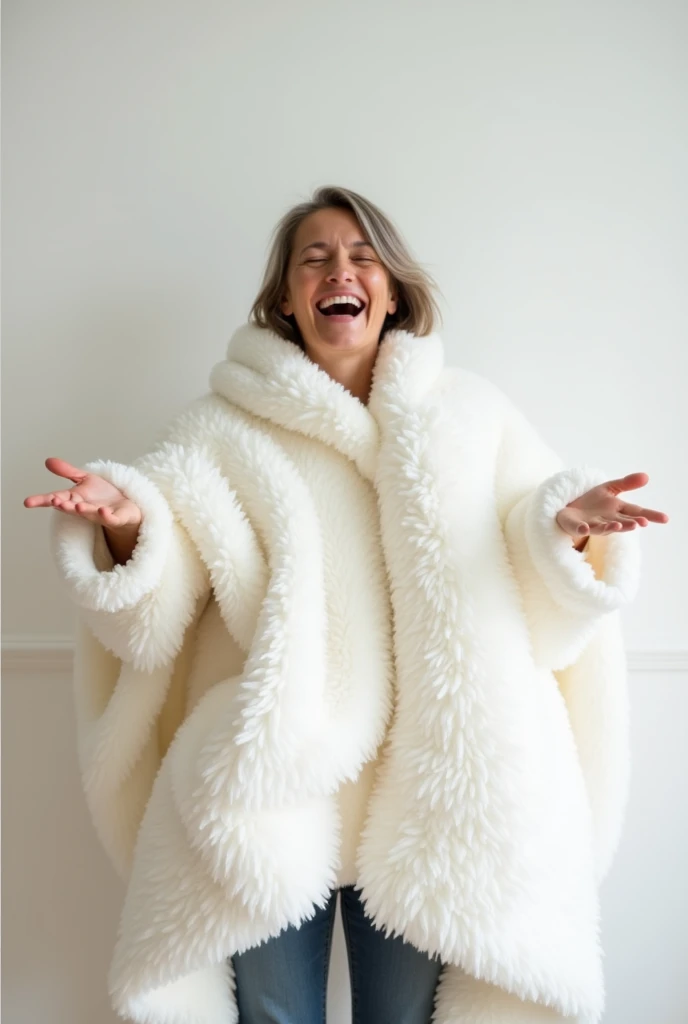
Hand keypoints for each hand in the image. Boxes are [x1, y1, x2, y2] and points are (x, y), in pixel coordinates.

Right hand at [24, 457, 141, 530]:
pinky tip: (103, 511)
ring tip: (77, 507)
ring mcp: (98, 514)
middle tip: (54, 501)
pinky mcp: (115, 518)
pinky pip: (110, 518)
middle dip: (63, 505)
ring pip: (89, 513)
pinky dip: (106, 515)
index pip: (55, 499)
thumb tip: (47, 461)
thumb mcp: (84, 479)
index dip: (41, 501)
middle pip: (71, 507)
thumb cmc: (102, 496)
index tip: (27, 502)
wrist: (124, 508)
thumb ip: (67, 472)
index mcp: (74, 499)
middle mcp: (83, 508)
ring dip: (83, 510)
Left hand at [556, 471, 668, 543]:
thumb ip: (626, 484)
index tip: (665, 518)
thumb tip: (646, 476)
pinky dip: (582, 529)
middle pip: (623, 522)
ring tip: (618, 525)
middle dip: (631, 523)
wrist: (569, 509)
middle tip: (642, 522)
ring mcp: (593, 524)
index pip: (637, 512)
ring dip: (611, 527)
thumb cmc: (592, 502)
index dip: (651, 515)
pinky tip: (584, 528)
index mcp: (618, 510)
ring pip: (604, 528)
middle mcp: (608, 520)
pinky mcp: (577, 526)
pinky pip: (580, 529)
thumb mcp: (610, 489)